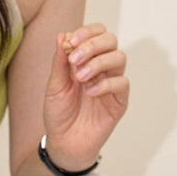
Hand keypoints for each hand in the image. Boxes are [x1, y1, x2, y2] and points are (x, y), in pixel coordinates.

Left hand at [42, 23, 128, 171]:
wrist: (64, 143)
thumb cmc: (59, 114)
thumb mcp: (55, 85)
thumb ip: (60, 62)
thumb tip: (62, 35)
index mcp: (87, 60)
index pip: (97, 34)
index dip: (87, 32)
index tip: (71, 42)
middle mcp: (102, 69)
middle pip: (111, 41)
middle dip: (92, 45)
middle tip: (75, 59)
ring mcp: (112, 85)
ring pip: (119, 58)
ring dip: (98, 63)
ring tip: (80, 78)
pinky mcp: (119, 102)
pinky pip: (122, 84)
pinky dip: (105, 84)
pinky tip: (90, 93)